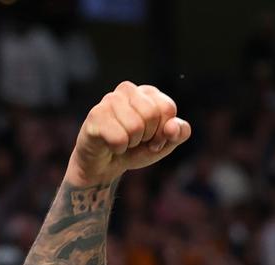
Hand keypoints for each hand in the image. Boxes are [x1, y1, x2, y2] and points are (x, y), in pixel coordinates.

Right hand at [68, 81, 190, 185]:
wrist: (107, 164)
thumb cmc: (137, 148)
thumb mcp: (165, 143)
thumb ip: (179, 133)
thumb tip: (173, 127)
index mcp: (148, 93)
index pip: (167, 107)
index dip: (164, 131)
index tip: (155, 138)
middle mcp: (128, 90)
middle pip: (151, 114)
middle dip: (148, 136)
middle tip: (138, 141)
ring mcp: (109, 100)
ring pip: (134, 126)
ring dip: (132, 142)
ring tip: (124, 141)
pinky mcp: (95, 114)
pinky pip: (118, 138)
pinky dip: (118, 148)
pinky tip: (111, 144)